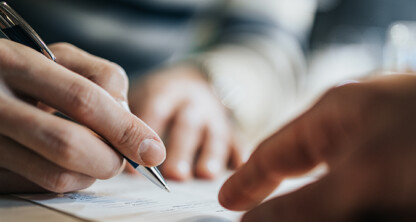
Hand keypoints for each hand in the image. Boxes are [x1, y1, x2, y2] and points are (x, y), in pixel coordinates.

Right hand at [0, 40, 164, 192]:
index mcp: (16, 64)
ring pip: (56, 175)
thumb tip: (136, 131)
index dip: (124, 128)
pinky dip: (64, 179)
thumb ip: (102, 81)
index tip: (153, 150)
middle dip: (110, 158)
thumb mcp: (61, 58)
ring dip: (90, 173)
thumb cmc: (27, 69)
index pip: (83, 100)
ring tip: (90, 155)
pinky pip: (38, 188)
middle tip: (121, 159)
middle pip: (68, 144)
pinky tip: (61, 160)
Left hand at [129, 64, 242, 179]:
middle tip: (173, 174)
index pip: (156, 108)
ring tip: (204, 174)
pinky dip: (238, 153)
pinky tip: (237, 167)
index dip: (145, 132)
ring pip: (215, 134)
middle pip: (187, 124)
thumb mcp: (145, 95)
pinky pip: (237, 139)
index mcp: (167, 91)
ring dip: (211, 154)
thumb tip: (109, 151)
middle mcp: (193, 102)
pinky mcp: (230, 128)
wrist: (197, 80)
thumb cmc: (163, 96)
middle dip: (181, 149)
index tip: (134, 161)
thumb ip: (131, 117)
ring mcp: (214, 116)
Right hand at [219, 74, 415, 220]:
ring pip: (330, 183)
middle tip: (252, 214)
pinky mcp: (395, 167)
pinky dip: (343, 204)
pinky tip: (349, 208)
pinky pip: (357, 192)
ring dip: (312, 205)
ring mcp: (375, 145)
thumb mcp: (362, 174)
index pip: (275, 149)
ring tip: (284, 216)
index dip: (247, 178)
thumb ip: (303, 204)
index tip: (225, 201)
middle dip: (277, 190)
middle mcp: (352, 126)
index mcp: (334, 112)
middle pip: (299, 165)